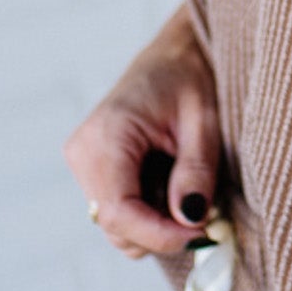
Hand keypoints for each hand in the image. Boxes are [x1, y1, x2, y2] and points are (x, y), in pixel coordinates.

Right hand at [63, 3, 221, 259]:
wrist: (175, 55)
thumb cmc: (191, 79)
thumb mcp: (205, 122)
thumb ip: (196, 171)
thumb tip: (191, 220)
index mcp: (106, 136)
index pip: (120, 212)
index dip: (159, 235)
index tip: (201, 235)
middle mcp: (83, 153)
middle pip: (117, 226)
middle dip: (163, 231)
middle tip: (208, 214)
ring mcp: (84, 164)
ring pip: (119, 225)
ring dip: (159, 223)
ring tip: (190, 188)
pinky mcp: (94, 171)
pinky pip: (121, 211)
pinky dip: (151, 212)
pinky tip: (173, 184)